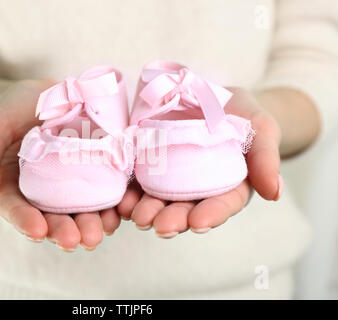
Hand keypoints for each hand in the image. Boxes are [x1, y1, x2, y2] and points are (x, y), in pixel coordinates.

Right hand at [0, 80, 121, 250]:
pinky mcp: (101, 172)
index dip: (25, 221)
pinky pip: (109, 192)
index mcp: (16, 185)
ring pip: (83, 211)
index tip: (37, 230)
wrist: (51, 91)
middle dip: (64, 231)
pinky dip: (116, 203)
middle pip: (53, 217)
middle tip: (76, 240)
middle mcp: (46, 192)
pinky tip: (124, 209)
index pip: (17, 208)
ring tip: (103, 230)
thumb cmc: (17, 107)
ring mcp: (75, 183)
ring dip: (93, 224)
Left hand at [115, 87, 282, 236]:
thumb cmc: (243, 115)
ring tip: (135, 215)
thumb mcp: (261, 128)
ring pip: (159, 200)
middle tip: (160, 226)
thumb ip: (266, 158)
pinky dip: (129, 192)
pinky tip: (121, 199)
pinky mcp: (150, 164)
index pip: (222, 205)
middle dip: (173, 219)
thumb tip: (274, 193)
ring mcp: (172, 178)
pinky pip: (138, 181)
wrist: (212, 97)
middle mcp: (198, 189)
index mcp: (228, 186)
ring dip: (147, 211)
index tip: (198, 223)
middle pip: (186, 209)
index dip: (211, 215)